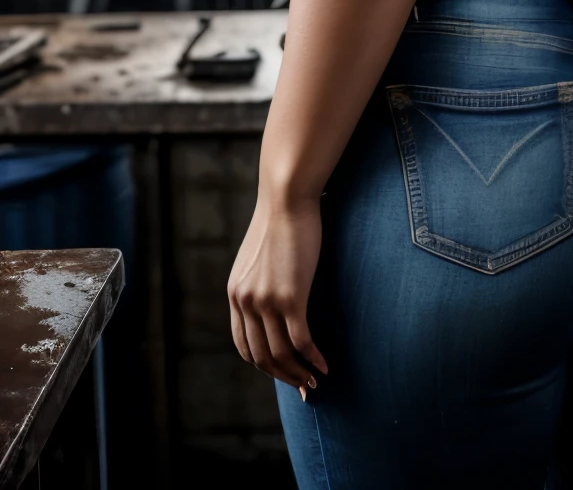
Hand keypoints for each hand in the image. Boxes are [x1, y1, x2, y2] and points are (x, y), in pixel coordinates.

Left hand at [228, 193, 328, 391]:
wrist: (287, 197)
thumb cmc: (281, 220)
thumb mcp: (259, 255)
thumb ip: (258, 280)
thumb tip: (273, 296)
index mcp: (235, 293)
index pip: (244, 346)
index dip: (264, 366)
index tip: (283, 374)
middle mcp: (246, 302)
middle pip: (261, 357)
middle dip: (283, 377)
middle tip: (303, 387)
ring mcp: (266, 301)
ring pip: (281, 354)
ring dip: (299, 373)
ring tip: (316, 380)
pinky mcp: (290, 297)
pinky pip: (301, 341)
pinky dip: (313, 358)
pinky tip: (325, 364)